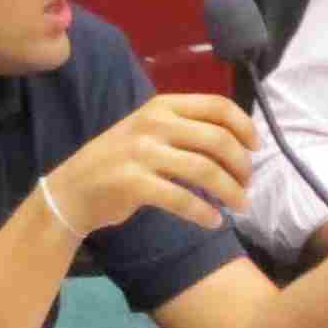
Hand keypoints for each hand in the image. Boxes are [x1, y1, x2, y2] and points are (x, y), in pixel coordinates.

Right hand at [49, 93, 255, 236]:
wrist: (71, 190)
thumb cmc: (119, 161)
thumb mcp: (149, 131)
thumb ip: (186, 129)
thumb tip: (237, 141)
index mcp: (161, 106)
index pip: (218, 106)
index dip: (245, 127)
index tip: (257, 148)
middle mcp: (153, 124)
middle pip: (218, 140)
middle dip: (242, 165)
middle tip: (248, 184)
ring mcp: (142, 153)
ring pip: (205, 170)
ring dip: (231, 191)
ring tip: (240, 205)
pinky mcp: (134, 184)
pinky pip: (183, 199)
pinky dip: (204, 212)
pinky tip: (214, 221)